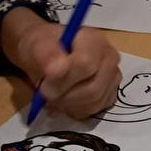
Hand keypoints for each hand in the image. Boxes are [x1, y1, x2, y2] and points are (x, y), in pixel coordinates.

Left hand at [0, 7, 120, 119]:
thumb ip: (46, 54)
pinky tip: (66, 100)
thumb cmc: (43, 48)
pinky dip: (76, 110)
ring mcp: (113, 77)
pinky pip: (96, 109)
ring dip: (69, 105)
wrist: (48, 54)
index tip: (43, 86)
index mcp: (94, 40)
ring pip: (95, 102)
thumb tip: (56, 69)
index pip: (86, 65)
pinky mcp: (111, 93)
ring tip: (54, 96)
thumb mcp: (36, 44)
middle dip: (64, 96)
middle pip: (93, 88)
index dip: (63, 81)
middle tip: (45, 94)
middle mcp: (110, 58)